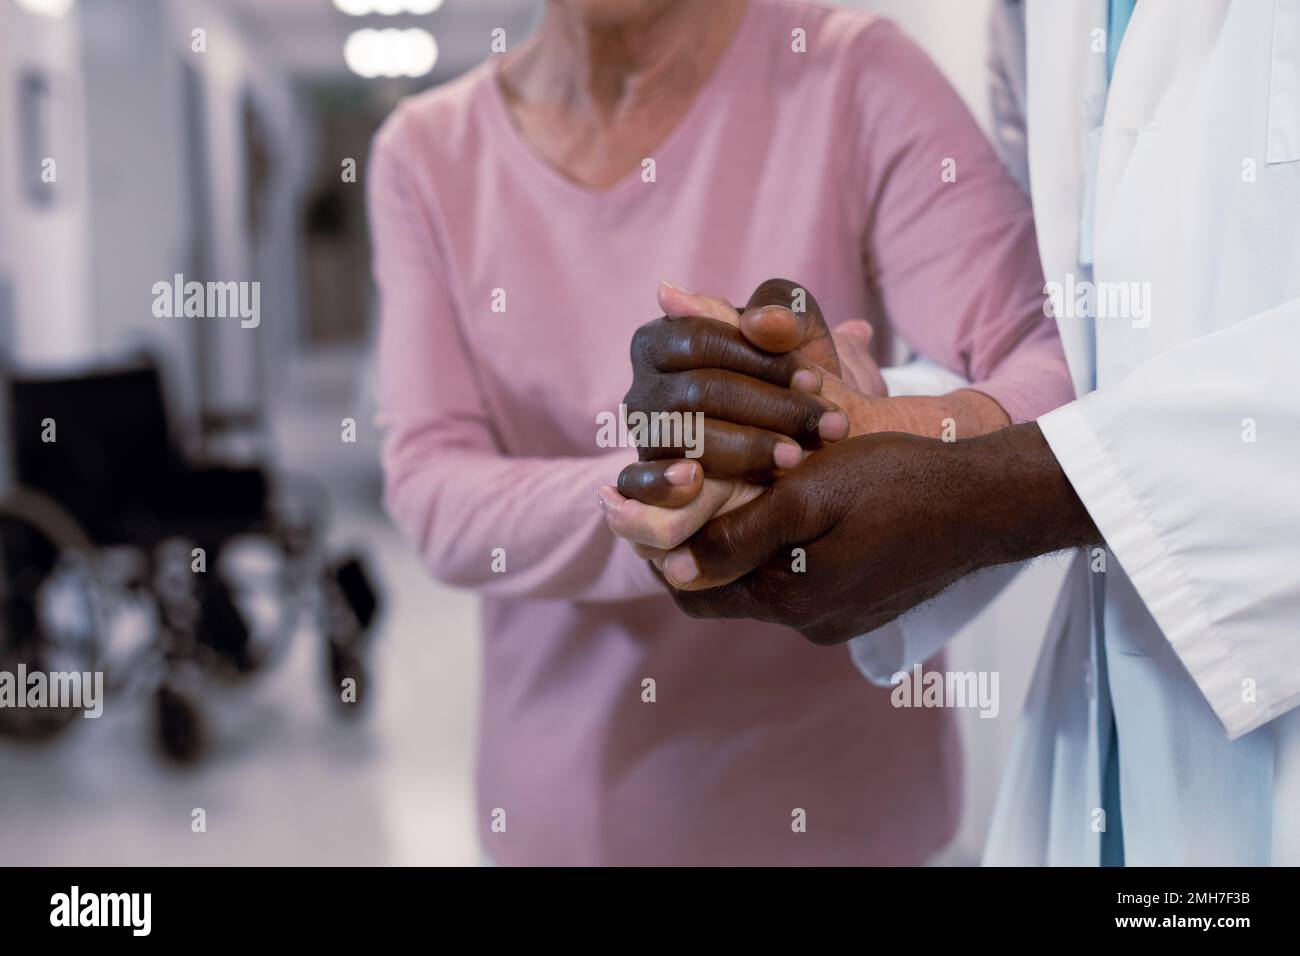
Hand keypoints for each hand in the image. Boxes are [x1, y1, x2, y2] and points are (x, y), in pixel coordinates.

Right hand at [603, 278, 863, 560]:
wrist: (802, 445)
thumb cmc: (792, 381)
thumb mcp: (800, 334)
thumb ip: (785, 312)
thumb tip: (759, 321)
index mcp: (663, 340)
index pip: (703, 341)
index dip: (762, 360)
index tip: (815, 381)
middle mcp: (643, 388)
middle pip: (700, 391)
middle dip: (771, 407)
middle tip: (829, 426)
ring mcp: (643, 437)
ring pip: (688, 437)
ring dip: (748, 448)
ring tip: (796, 457)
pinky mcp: (646, 484)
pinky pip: (639, 483)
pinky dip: (663, 482)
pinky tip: (696, 482)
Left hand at [655, 424, 1099, 644]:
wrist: (988, 502)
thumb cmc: (899, 484)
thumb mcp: (808, 495)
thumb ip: (737, 537)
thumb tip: (668, 566)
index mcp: (790, 601)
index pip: (694, 592)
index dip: (663, 551)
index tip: (650, 504)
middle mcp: (810, 621)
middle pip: (728, 587)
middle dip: (703, 542)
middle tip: (692, 488)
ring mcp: (841, 616)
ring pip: (766, 580)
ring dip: (747, 540)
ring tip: (741, 486)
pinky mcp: (866, 602)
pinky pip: (804, 578)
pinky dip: (786, 546)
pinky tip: (793, 504)